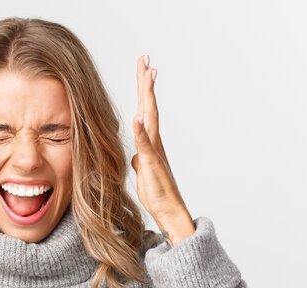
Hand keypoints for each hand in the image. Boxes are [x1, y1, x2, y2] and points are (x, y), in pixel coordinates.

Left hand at [131, 55, 194, 242]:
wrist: (168, 210)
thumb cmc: (157, 191)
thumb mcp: (143, 170)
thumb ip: (141, 157)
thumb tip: (137, 153)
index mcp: (149, 141)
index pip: (145, 109)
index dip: (143, 89)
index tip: (143, 68)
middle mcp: (154, 141)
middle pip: (149, 105)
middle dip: (146, 81)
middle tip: (145, 58)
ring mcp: (154, 150)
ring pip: (150, 118)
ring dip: (147, 96)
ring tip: (147, 75)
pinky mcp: (152, 163)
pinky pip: (146, 144)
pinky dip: (142, 130)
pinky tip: (138, 116)